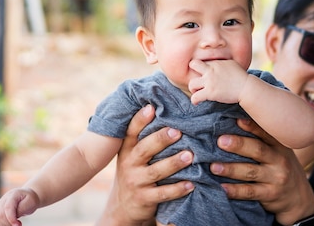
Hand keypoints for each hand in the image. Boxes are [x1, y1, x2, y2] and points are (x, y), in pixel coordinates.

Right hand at [0, 188, 39, 225]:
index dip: (11, 218)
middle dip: (9, 223)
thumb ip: (21, 209)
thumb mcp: (31, 202)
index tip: (18, 225)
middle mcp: (3, 199)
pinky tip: (10, 223)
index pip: (8, 207)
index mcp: (13, 194)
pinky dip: (2, 224)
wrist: (27, 196)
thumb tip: (14, 219)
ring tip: (15, 223)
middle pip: (0, 215)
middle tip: (19, 224)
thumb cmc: (30, 199)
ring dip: (5, 224)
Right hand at [97, 105, 194, 225]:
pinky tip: (191, 184)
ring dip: (173, 163)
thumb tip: (160, 108)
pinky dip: (177, 189)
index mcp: (126, 150)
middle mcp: (129, 164)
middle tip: (178, 131)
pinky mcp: (144, 199)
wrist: (122, 207)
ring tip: (190, 155)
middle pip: (144, 149)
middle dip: (161, 139)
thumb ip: (143, 138)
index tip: (151, 107)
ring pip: (156, 172)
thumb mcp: (131, 155)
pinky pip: (163, 194)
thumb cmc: (134, 172)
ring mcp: (136, 182)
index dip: (140, 119)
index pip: (131, 132)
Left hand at [188, 59, 247, 104]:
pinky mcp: (210, 92)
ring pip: (191, 83)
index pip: (202, 62)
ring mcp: (209, 81)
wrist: (246, 87)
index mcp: (216, 63)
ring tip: (197, 92)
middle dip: (192, 71)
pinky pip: (195, 97)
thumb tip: (218, 64)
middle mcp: (211, 70)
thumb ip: (222, 63)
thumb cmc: (241, 77)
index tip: (205, 74)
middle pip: (193, 65)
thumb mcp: (232, 64)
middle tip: (197, 79)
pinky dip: (194, 100)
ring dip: (193, 88)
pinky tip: (197, 102)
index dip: (202, 68)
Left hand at [210, 119, 313, 224]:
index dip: (252, 126)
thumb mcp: (278, 151)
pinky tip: (223, 188)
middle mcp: (279, 160)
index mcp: (279, 145)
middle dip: (238, 145)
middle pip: (258, 150)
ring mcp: (276, 178)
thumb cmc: (280, 167)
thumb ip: (261, 139)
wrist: (299, 198)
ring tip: (213, 166)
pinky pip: (250, 192)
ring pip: (251, 172)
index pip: (265, 133)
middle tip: (220, 141)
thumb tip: (233, 122)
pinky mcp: (270, 194)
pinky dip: (235, 190)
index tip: (236, 120)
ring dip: (231, 169)